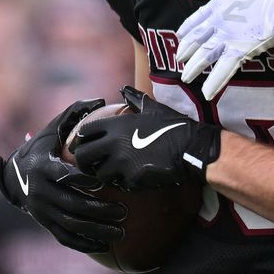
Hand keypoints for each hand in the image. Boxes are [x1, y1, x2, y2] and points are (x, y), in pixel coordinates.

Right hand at [0, 99, 126, 253]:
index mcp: (43, 168)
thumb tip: (100, 99)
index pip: (63, 176)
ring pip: (71, 224)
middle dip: (99, 210)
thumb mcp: (53, 129)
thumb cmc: (42, 148)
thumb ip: (75, 113)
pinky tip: (104, 246)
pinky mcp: (44, 223)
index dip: (81, 180)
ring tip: (121, 231)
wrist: (13, 175)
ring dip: (96, 230)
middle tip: (124, 212)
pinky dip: (84, 244)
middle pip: (72, 204)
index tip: (101, 183)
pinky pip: (64, 237)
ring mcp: (42, 210)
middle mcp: (40, 192)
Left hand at [70, 86, 220, 189]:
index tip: (84, 145)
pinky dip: (125, 183)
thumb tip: (124, 89)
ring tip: (114, 172)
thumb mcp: (153, 108)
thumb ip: (135, 99)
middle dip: (84, 162)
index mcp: (117, 124)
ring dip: (105, 174)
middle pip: (83, 156)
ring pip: (100, 174)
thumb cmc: (173, 126)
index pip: (84, 133)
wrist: (192, 148)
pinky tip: (133, 178)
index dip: (81, 140)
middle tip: (91, 165)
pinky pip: (121, 184)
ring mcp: (123, 162)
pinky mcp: (133, 178)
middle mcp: (115, 143)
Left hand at [175, 0, 273, 98]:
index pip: (198, 17)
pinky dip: (215, 82)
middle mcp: (220, 20)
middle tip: (179, 60)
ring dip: (195, 68)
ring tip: (186, 78)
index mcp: (221, 2)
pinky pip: (224, 69)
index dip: (188, 28)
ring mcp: (228, 35)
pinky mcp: (241, 49)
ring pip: (205, 55)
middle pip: (198, 39)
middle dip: (187, 51)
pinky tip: (207, 93)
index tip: (180, 36)